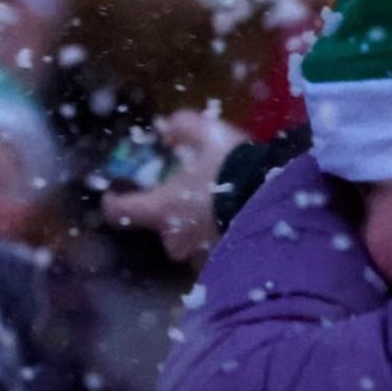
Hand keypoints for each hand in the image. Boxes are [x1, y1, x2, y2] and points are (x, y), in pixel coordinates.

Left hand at [101, 110, 245, 266]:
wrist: (278, 202)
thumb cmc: (233, 168)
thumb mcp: (208, 135)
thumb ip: (183, 127)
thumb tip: (165, 128)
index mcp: (160, 210)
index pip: (119, 212)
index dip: (114, 200)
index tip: (115, 191)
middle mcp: (174, 240)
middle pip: (160, 227)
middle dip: (170, 213)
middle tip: (185, 194)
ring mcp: (199, 256)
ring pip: (188, 241)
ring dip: (196, 226)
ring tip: (216, 206)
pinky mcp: (226, 263)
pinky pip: (214, 248)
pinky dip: (219, 235)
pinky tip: (236, 219)